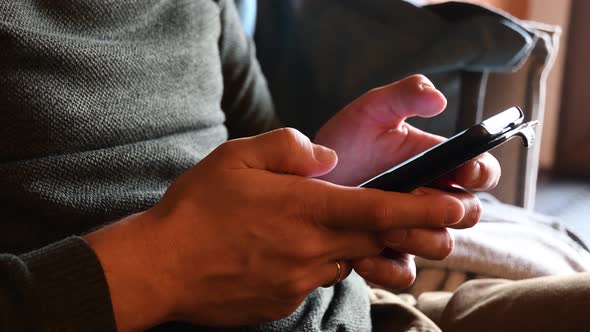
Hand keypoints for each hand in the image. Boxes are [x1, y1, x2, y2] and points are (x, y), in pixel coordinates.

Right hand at [86, 128, 469, 329]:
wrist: (160, 267)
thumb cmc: (197, 208)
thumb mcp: (237, 157)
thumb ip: (288, 149)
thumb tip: (326, 159)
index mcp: (305, 209)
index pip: (381, 209)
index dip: (426, 209)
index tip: (461, 208)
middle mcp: (312, 249)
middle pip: (380, 241)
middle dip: (420, 233)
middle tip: (449, 227)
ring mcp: (300, 280)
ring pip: (348, 259)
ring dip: (360, 245)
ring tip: (338, 229)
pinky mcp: (285, 300)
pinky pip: (317, 277)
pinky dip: (321, 261)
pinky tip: (290, 250)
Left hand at [314, 75, 500, 285]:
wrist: (306, 178)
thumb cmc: (345, 141)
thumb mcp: (371, 111)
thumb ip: (404, 94)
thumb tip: (439, 99)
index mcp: (438, 164)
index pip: (480, 172)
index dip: (479, 172)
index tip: (462, 169)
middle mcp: (431, 199)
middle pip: (469, 215)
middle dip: (450, 209)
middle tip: (416, 196)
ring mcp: (411, 229)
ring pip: (441, 246)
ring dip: (418, 237)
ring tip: (384, 226)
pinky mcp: (387, 256)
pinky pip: (403, 274)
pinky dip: (387, 268)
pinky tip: (362, 253)